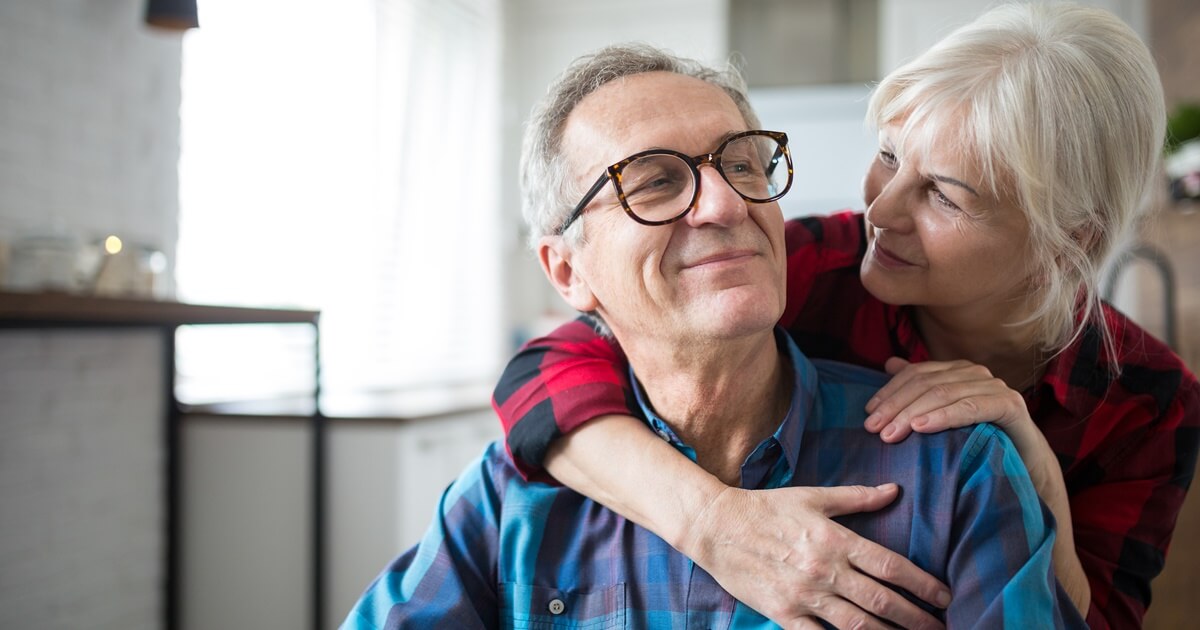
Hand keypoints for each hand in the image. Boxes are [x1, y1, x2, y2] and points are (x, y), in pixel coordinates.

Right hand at [680, 483, 949, 629]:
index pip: (890, 566)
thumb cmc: (766, 507)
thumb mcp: (812, 496)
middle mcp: (824, 570)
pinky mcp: (784, 614)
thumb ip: (856, 497)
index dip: (922, 583)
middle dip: (916, 616)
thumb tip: (894, 491)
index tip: (944, 595)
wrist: (716, 527)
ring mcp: (804, 595)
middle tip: (941, 626)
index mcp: (835, 539)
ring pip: (857, 624)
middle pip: (881, 600)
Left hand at [864, 358, 1032, 443]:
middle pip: (926, 383)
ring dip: (913, 413)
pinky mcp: (1010, 405)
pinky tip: (922, 427)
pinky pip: (970, 407)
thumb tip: (889, 364)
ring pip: (944, 393)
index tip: (868, 414)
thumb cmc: (980, 440)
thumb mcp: (944, 415)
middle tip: (873, 429)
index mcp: (957, 371)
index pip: (915, 374)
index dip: (889, 392)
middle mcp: (975, 373)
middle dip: (895, 406)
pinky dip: (944, 416)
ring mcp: (994, 386)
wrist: (1026, 466)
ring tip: (891, 433)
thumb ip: (920, 387)